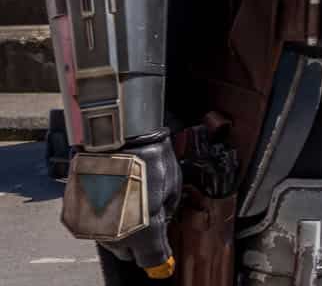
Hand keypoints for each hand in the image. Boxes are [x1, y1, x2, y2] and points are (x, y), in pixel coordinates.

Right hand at [61, 132, 179, 276]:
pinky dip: (100, 217)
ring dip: (118, 229)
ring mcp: (92, 228)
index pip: (152, 260)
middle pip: (128, 253)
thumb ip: (167, 212)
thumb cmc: (146, 157)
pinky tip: (109, 195)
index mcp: (144, 231)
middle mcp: (115, 236)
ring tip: (126, 199)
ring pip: (108, 241)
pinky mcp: (74, 218)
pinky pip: (91, 227)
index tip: (164, 256)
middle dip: (139, 241)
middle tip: (146, 217)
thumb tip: (163, 222)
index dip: (160, 258)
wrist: (112, 138)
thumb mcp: (172, 186)